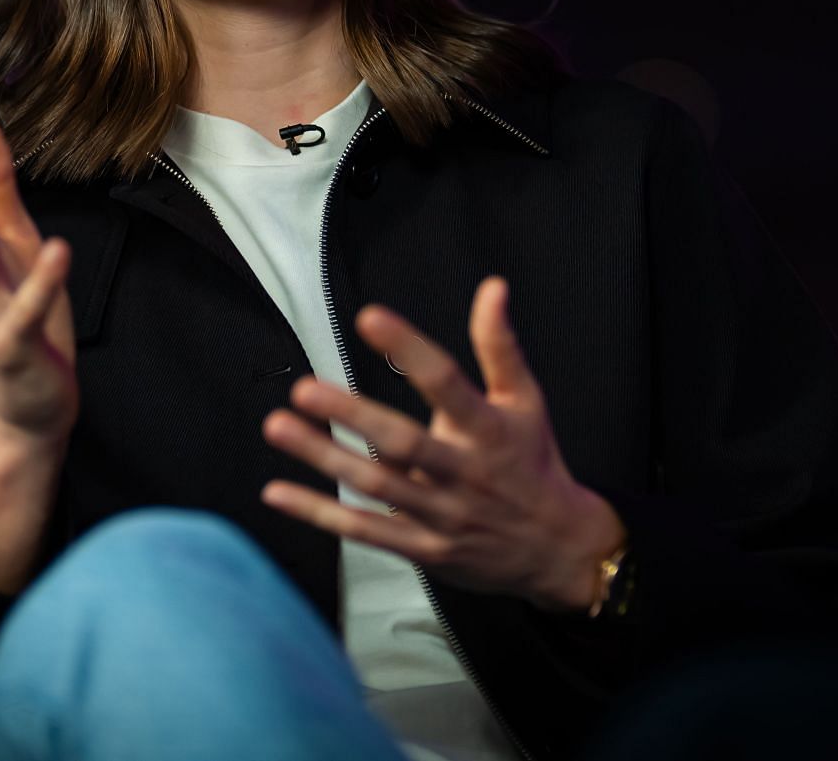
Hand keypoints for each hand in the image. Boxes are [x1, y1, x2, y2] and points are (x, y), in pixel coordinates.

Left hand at [260, 276, 625, 613]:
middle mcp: (465, 473)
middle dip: (352, 414)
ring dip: (324, 457)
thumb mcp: (526, 400)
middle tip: (304, 388)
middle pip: (403, 443)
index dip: (409, 348)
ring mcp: (443, 515)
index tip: (369, 318)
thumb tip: (492, 287)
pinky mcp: (425, 549)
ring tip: (279, 426)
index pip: (447, 382)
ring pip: (377, 487)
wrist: (560, 549)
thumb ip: (500, 345)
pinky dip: (320, 513)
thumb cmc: (534, 463)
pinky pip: (365, 532)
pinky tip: (278, 492)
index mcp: (489, 430)